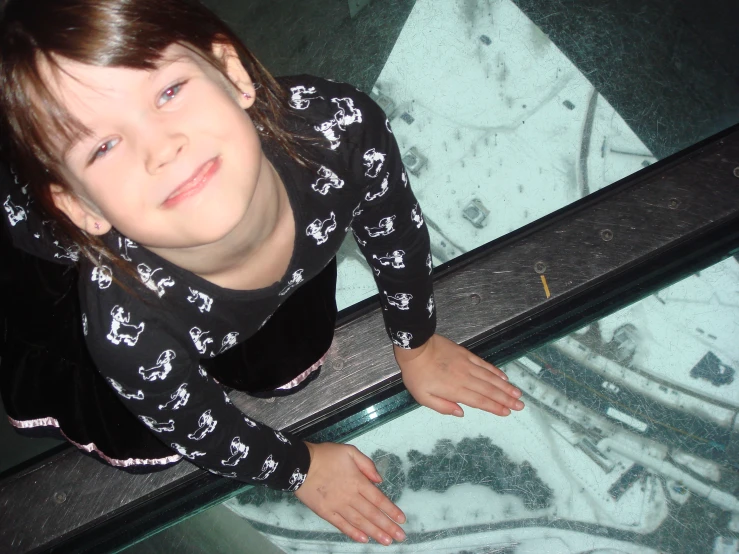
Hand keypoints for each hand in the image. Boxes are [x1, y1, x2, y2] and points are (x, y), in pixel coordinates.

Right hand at [294, 442, 406, 545]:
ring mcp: (338, 506)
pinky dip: (353, 533)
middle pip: (372, 514)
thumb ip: (367, 464)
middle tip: (400, 537)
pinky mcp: (326, 512)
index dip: (391, 510)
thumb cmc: (326, 455)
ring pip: (360, 522)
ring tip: (386, 541)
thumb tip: (379, 480)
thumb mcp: (349, 451)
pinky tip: (363, 539)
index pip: (379, 499)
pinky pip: (342, 525)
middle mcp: (350, 496)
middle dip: (388, 526)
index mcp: (358, 481)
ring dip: (374, 532)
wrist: (300, 463)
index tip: (402, 520)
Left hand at [394, 333, 523, 416]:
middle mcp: (465, 378)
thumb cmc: (416, 374)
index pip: (479, 401)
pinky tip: (503, 377)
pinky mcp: (466, 354)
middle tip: (520, 405)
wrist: (416, 347)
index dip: (495, 407)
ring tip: (517, 393)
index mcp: (455, 390)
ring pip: (490, 378)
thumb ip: (443, 406)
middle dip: (506, 399)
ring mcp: (467, 365)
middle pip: (490, 390)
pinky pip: (484, 364)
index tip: (507, 412)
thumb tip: (461, 413)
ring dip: (505, 386)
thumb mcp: (423, 397)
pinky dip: (495, 371)